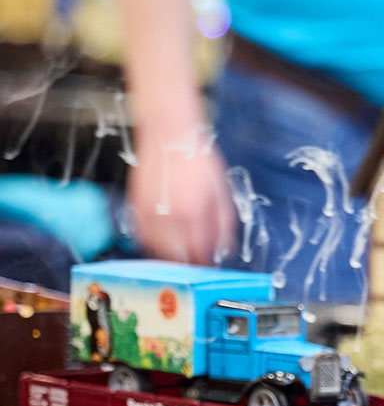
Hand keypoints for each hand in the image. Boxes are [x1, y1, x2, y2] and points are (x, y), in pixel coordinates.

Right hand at [127, 128, 238, 264]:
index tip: (209, 268)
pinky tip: (162, 242)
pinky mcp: (136, 206)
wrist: (169, 137)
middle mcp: (170, 216)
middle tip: (194, 265)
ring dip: (169, 257)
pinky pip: (141, 236)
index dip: (204, 265)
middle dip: (187, 264)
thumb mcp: (222, 192)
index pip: (199, 253)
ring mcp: (150, 212)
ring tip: (180, 255)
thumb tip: (224, 249)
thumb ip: (224, 223)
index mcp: (195, 213)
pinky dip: (151, 244)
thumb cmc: (199, 162)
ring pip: (156, 249)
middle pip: (177, 256)